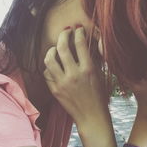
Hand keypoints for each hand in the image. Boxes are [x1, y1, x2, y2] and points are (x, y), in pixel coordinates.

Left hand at [43, 26, 117, 146]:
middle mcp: (74, 74)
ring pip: (49, 59)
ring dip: (52, 49)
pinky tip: (54, 64)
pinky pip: (46, 72)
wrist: (92, 117)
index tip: (78, 29)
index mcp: (88, 70)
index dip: (78, 33)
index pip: (80, 44)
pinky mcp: (55, 90)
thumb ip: (92, 60)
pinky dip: (49, 66)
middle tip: (66, 31)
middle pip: (62, 47)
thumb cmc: (100, 97)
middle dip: (63, 35)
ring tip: (56, 48)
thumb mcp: (100, 76)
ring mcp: (62, 83)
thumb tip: (85, 44)